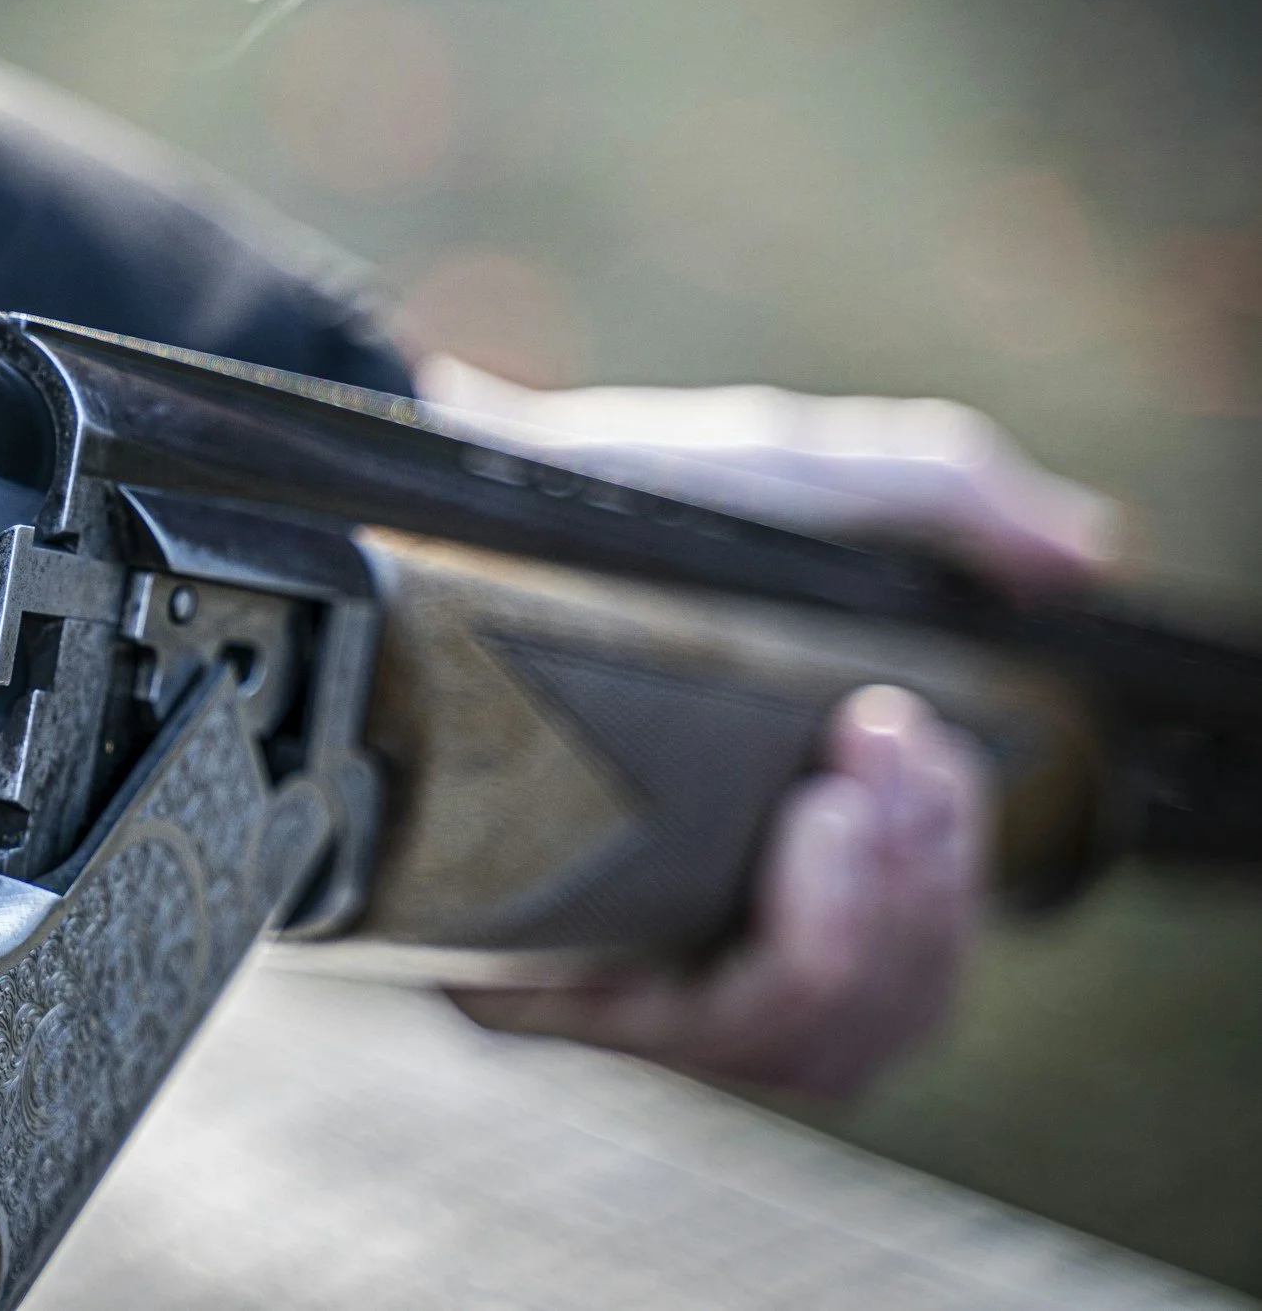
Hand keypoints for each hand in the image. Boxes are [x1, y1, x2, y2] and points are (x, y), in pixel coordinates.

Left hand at [417, 360, 1111, 1096]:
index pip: (896, 973)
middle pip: (865, 1025)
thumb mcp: (789, 480)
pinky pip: (666, 1034)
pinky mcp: (514, 966)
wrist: (447, 483)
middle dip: (924, 897)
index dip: (945, 887)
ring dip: (867, 930)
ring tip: (842, 798)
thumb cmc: (617, 499)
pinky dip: (773, 957)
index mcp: (764, 866)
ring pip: (794, 1046)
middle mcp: (687, 937)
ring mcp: (605, 961)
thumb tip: (1078, 550)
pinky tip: (797, 844)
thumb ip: (938, 494)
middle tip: (891, 747)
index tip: (917, 741)